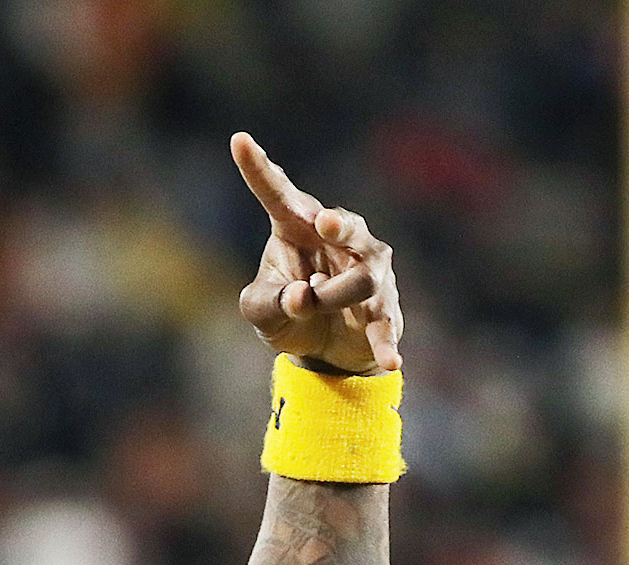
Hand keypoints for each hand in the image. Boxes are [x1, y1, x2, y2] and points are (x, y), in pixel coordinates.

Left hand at [232, 133, 400, 376]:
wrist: (323, 350)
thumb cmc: (287, 311)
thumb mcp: (261, 310)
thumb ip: (268, 301)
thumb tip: (303, 296)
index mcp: (296, 227)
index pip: (277, 194)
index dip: (259, 169)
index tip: (238, 140)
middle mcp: (338, 241)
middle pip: (346, 225)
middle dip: (339, 224)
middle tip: (323, 223)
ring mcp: (368, 273)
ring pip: (361, 279)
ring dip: (331, 297)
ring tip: (312, 304)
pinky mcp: (383, 309)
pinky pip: (385, 324)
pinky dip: (385, 342)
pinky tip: (390, 360)